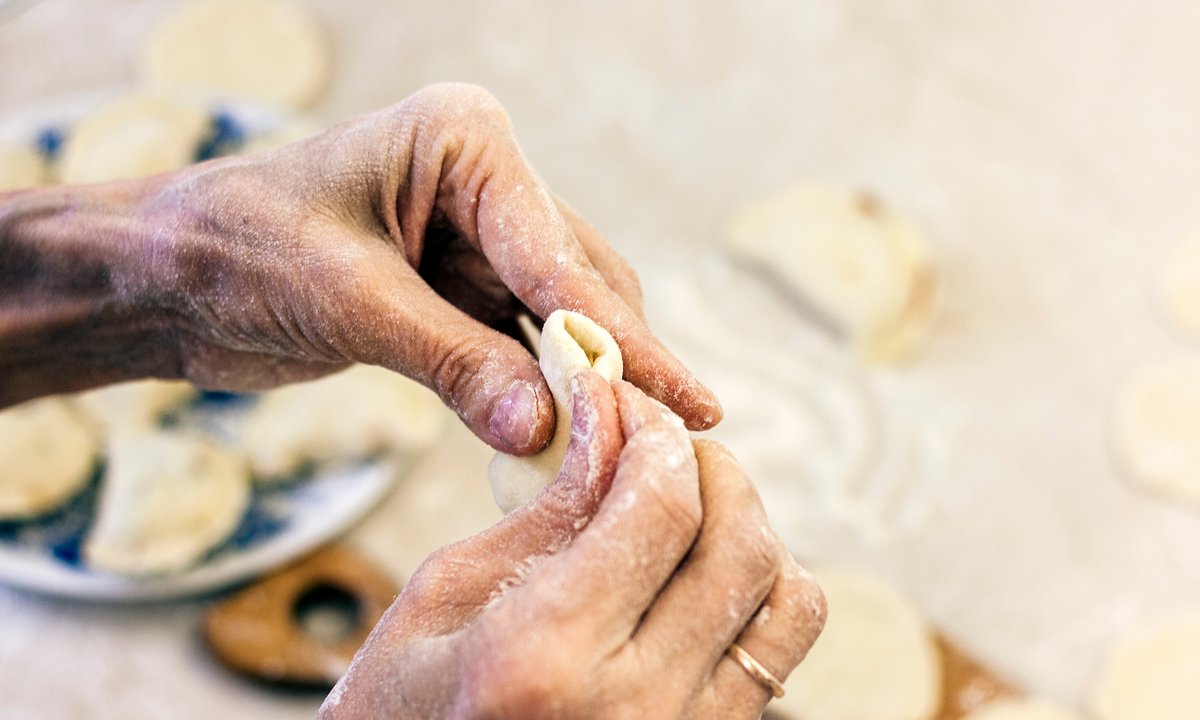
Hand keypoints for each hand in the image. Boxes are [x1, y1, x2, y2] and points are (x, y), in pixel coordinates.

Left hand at [133, 83, 719, 452]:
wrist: (165, 274)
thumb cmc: (236, 251)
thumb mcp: (350, 304)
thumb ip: (452, 362)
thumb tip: (544, 426)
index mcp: (465, 143)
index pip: (560, 256)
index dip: (622, 341)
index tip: (689, 401)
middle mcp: (484, 180)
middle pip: (580, 281)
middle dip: (614, 363)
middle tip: (666, 441)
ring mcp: (475, 235)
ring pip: (560, 316)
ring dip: (583, 381)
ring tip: (630, 448)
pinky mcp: (457, 287)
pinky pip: (519, 342)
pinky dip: (538, 389)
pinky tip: (566, 433)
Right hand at [319, 373, 825, 718]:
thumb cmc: (400, 713)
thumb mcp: (442, 596)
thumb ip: (545, 511)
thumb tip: (611, 423)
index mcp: (545, 657)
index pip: (661, 506)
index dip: (653, 430)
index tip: (624, 401)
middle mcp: (636, 706)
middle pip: (741, 544)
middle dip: (707, 465)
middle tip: (655, 443)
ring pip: (789, 600)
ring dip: (748, 527)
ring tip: (684, 508)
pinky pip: (778, 654)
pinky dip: (756, 592)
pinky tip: (694, 574)